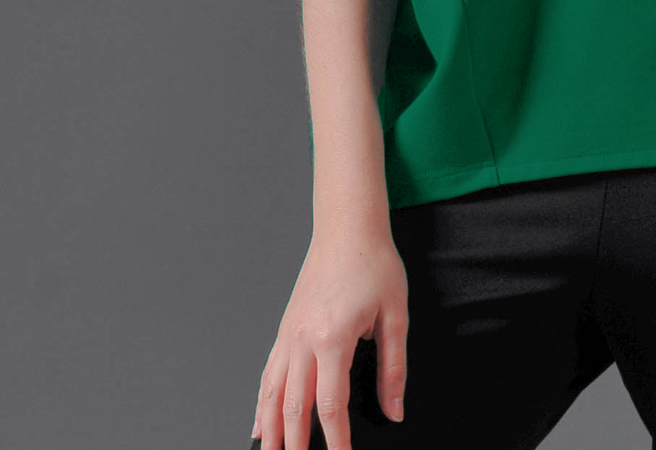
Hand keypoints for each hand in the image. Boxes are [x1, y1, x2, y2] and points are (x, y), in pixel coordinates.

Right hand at [252, 221, 407, 449]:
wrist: (348, 227)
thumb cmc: (374, 263)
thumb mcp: (396, 314)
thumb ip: (394, 367)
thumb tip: (394, 410)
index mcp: (332, 338)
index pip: (330, 406)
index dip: (336, 441)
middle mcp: (303, 340)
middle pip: (294, 408)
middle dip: (296, 446)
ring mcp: (289, 334)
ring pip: (273, 395)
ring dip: (272, 432)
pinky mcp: (285, 328)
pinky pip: (268, 374)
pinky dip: (262, 404)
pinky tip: (259, 425)